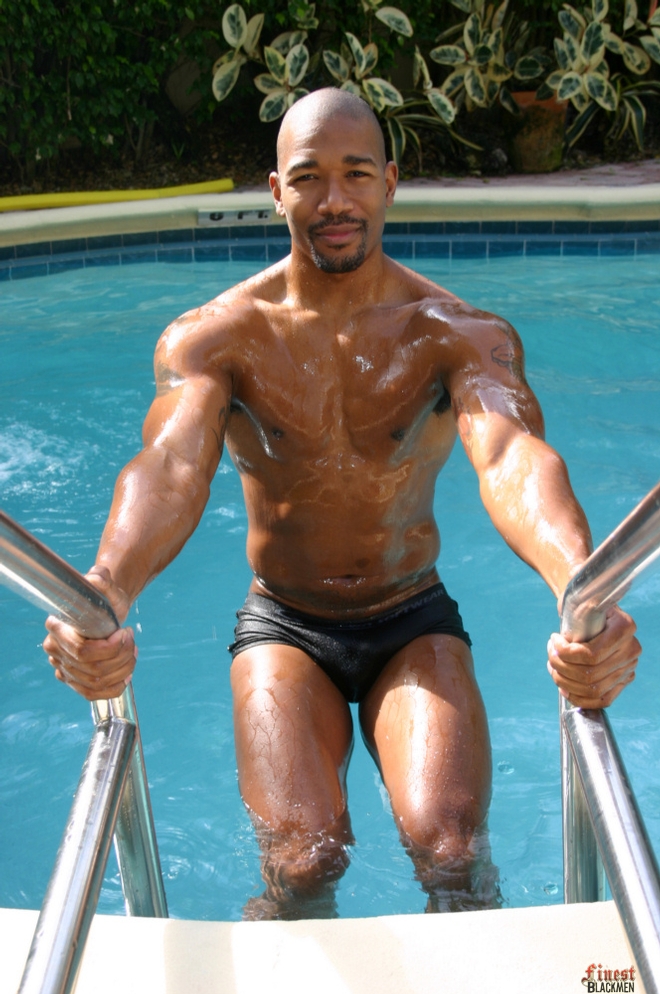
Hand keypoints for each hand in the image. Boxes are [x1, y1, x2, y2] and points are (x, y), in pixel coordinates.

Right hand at [42, 566, 136, 701]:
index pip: (81, 650)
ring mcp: (63, 669)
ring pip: (96, 682)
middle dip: (121, 657)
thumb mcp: (105, 585)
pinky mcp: (74, 681)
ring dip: (122, 670)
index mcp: (57, 628)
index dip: (108, 648)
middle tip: (132, 641)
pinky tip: (126, 675)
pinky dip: (114, 688)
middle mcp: (56, 651)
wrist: (104, 611)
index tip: (124, 633)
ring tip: (133, 653)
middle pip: (92, 668)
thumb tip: (96, 577)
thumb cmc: (104, 598)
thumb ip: (100, 578)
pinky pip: (92, 694)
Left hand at [546, 605, 640, 708]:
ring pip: (593, 689)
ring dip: (565, 681)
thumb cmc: (583, 605)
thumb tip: (566, 637)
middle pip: (589, 674)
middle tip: (551, 653)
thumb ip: (577, 613)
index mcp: (624, 628)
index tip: (553, 640)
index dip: (565, 653)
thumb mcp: (581, 601)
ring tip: (553, 667)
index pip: (591, 655)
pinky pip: (601, 699)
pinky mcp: (622, 681)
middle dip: (561, 666)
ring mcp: (628, 668)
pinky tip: (563, 687)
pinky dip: (578, 697)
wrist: (593, 611)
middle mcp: (631, 650)